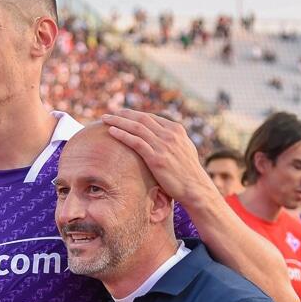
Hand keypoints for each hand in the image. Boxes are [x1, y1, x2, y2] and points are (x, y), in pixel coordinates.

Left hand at [101, 109, 217, 205]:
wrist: (195, 188)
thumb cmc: (188, 172)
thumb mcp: (185, 149)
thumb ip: (173, 139)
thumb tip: (163, 135)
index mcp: (176, 129)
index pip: (151, 117)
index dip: (134, 114)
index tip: (121, 113)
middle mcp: (170, 134)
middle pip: (142, 119)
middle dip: (123, 114)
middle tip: (110, 113)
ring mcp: (163, 145)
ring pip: (137, 128)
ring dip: (118, 121)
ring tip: (105, 119)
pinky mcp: (157, 158)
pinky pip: (136, 142)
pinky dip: (122, 135)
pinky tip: (111, 131)